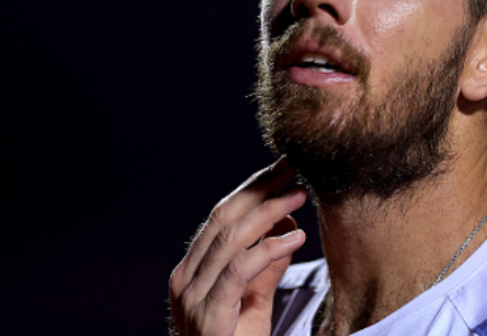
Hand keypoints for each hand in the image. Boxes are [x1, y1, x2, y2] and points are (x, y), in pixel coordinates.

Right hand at [169, 157, 307, 335]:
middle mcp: (185, 279)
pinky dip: (268, 249)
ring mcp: (192, 298)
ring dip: (270, 211)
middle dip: (261, 188)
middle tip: (294, 169)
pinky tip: (295, 238)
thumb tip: (286, 229)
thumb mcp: (254, 303)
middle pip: (223, 218)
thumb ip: (265, 268)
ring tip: (301, 196)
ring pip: (231, 239)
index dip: (253, 188)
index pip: (221, 216)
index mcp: (191, 271)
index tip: (283, 169)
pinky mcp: (208, 317)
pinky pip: (238, 272)